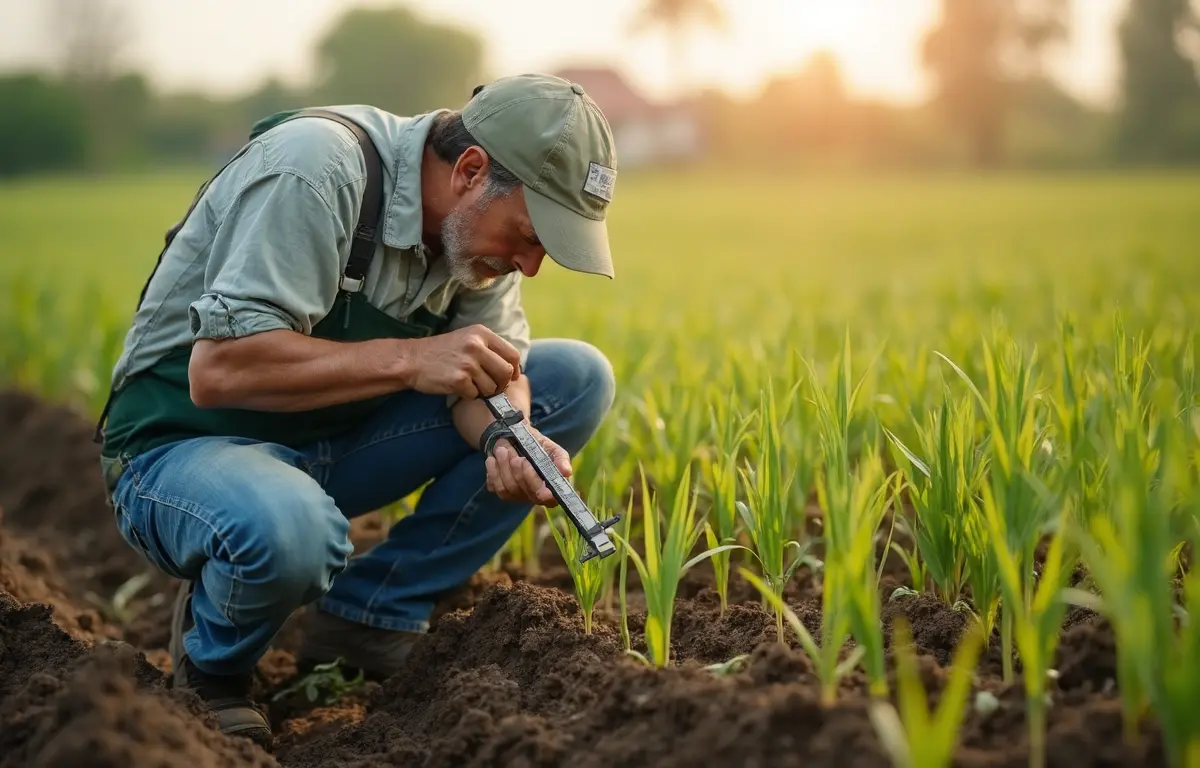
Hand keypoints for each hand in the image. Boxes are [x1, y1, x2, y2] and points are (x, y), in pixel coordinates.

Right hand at [401, 325, 521, 398]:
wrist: (412, 360)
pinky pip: (475, 395)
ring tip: (469, 384)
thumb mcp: (467, 339)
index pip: (512, 354)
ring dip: (483, 391)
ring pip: (492, 387)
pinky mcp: (459, 380)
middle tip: (491, 387)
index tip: (511, 378)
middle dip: (501, 384)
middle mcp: (477, 346)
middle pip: (506, 372)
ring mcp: (468, 363)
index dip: (515, 370)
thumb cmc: (441, 351)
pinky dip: (468, 395)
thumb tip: (513, 367)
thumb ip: (489, 348)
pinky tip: (458, 387)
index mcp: (482, 334)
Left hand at [485, 425, 571, 506]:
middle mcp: (534, 496)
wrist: (515, 439)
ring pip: (507, 489)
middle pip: (524, 492)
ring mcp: (516, 496)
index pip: (548, 499)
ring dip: (504, 467)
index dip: (542, 492)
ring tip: (502, 450)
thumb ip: (560, 459)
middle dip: (519, 472)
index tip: (535, 479)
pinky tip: (493, 459)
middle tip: (516, 456)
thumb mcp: (551, 448)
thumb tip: (567, 472)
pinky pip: (494, 486)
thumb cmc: (538, 446)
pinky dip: (492, 471)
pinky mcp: (500, 491)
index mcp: (551, 489)